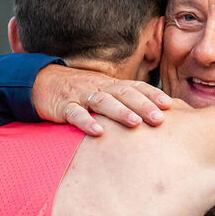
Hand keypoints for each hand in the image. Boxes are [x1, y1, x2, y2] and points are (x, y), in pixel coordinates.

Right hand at [32, 64, 171, 135]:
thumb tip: (154, 116)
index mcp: (112, 85)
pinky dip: (86, 122)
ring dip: (120, 111)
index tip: (170, 106)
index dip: (153, 94)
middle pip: (124, 93)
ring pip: (103, 101)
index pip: (136, 87)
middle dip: (143, 105)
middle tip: (159, 118)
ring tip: (135, 123)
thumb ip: (124, 102)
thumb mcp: (104, 93)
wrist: (44, 83)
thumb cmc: (82, 92)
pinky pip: (76, 114)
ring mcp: (82, 96)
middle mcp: (100, 87)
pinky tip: (98, 133)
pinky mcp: (64, 106)